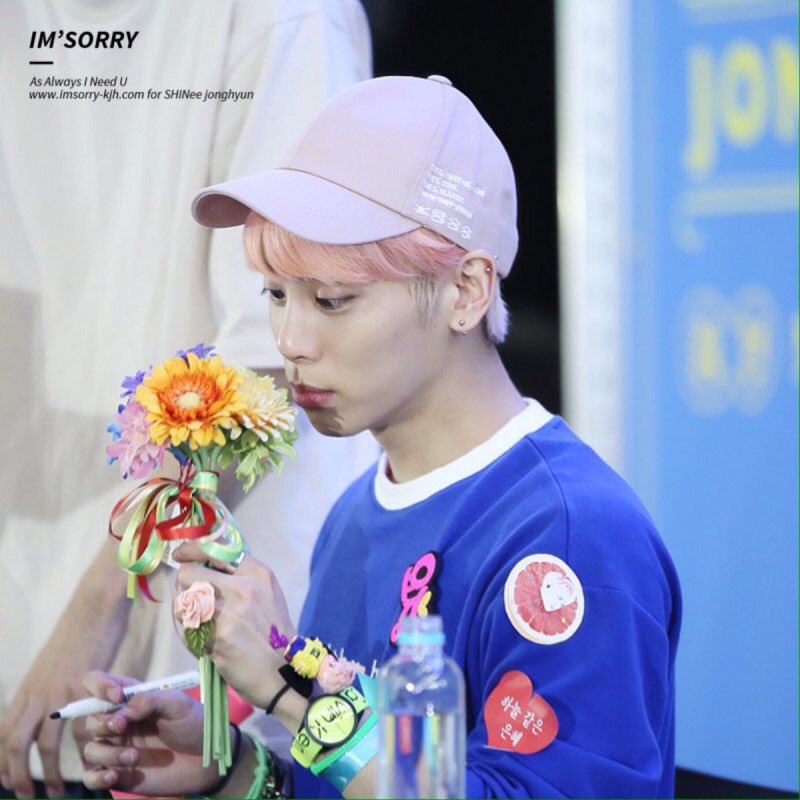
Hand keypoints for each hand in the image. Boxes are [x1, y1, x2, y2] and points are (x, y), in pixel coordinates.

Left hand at [0, 542, 128, 797]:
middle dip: (18, 776)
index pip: (2, 734)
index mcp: (27, 689)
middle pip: (15, 744)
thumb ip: (46, 691)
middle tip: (29, 797)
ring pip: (45, 742)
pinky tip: (92, 760)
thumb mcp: (52, 666)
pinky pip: (83, 727)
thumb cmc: (78, 634)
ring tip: (61, 791)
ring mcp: (59, 689)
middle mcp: (36, 692)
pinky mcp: (84, 685)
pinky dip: (86, 749)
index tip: (6, 783)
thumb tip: (46, 714)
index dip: (0, 763)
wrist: (94, 606)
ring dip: (52, 772)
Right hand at [80, 671, 215, 794]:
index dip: (99, 686)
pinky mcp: (119, 773)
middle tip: (122, 726)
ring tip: (134, 757)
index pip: (98, 684)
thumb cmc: (194, 724)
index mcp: (131, 699)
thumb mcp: (177, 703)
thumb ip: (149, 700)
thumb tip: (122, 711)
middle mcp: (119, 722)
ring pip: (91, 749)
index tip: (117, 697)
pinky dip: (96, 777)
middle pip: (90, 719)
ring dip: (107, 753)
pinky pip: (91, 777)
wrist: (207, 760)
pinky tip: (115, 776)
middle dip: (102, 723)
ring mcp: (117, 748)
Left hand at [173, 543, 295, 708]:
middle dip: (184, 584)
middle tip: (189, 596)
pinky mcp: (215, 637)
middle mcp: (243, 587)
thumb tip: (204, 561)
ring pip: (181, 600)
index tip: (181, 556)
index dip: (190, 550)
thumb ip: (240, 575)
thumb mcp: (266, 592)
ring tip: (196, 620)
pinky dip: (188, 632)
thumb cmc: (273, 632)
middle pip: (188, 572)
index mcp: (257, 572)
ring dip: (183, 610)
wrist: (283, 672)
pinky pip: (185, 627)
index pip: (213, 548)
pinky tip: (201, 638)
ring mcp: (228, 612)